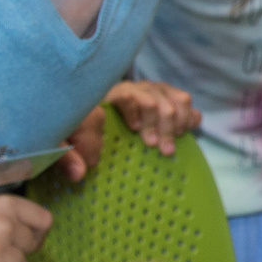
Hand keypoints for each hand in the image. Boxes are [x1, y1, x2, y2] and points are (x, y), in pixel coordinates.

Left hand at [65, 83, 198, 180]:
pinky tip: (184, 133)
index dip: (134, 109)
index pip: (127, 94)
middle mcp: (137, 88)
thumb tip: (79, 173)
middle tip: (161, 149)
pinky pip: (186, 102)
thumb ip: (72, 153)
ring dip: (177, 123)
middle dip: (161, 125)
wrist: (103, 119)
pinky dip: (189, 117)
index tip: (136, 130)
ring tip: (170, 146)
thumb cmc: (89, 130)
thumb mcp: (74, 138)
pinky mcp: (170, 98)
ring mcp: (156, 91)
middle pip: (157, 98)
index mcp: (113, 94)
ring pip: (177, 98)